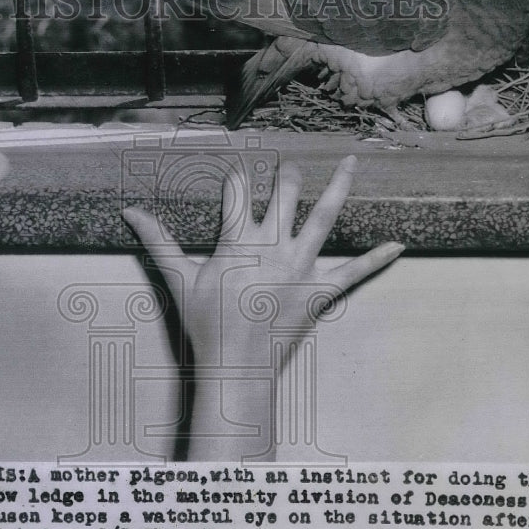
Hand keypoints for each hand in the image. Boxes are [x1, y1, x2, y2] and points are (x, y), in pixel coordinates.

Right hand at [122, 155, 403, 367]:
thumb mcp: (178, 278)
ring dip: (339, 186)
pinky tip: (399, 245)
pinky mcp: (321, 291)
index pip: (237, 192)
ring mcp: (301, 266)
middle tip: (289, 161)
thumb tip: (129, 211)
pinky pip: (354, 272)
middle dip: (286, 174)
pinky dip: (376, 259)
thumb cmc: (205, 323)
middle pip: (284, 194)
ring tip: (352, 160)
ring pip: (324, 217)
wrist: (236, 367)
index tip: (239, 163)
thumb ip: (157, 241)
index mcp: (239, 240)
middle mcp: (274, 245)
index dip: (236, 176)